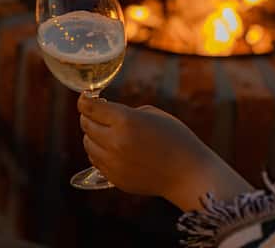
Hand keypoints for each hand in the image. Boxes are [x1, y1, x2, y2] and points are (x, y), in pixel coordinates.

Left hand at [78, 96, 250, 210]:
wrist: (189, 174)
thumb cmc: (176, 139)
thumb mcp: (152, 114)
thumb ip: (125, 112)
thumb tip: (105, 114)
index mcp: (125, 120)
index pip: (89, 107)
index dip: (85, 99)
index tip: (86, 97)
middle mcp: (115, 141)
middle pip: (85, 125)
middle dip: (89, 116)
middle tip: (96, 113)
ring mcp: (113, 162)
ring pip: (87, 144)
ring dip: (92, 135)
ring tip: (105, 131)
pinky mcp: (115, 178)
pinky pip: (96, 161)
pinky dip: (99, 152)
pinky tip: (111, 148)